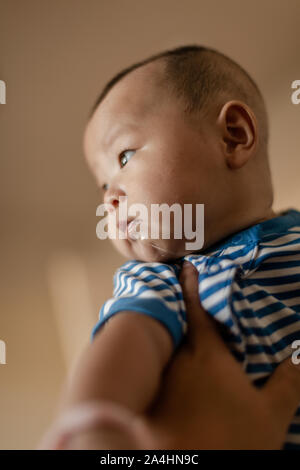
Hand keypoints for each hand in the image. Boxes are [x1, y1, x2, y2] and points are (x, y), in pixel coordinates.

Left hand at [135, 261, 299, 448]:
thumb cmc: (230, 440)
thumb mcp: (269, 415)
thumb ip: (287, 382)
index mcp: (206, 356)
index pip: (197, 310)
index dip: (192, 286)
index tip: (187, 267)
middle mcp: (176, 362)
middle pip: (175, 327)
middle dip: (178, 312)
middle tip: (183, 299)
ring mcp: (158, 382)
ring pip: (164, 351)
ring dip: (170, 340)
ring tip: (179, 337)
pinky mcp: (149, 403)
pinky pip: (154, 374)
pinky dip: (160, 366)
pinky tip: (170, 377)